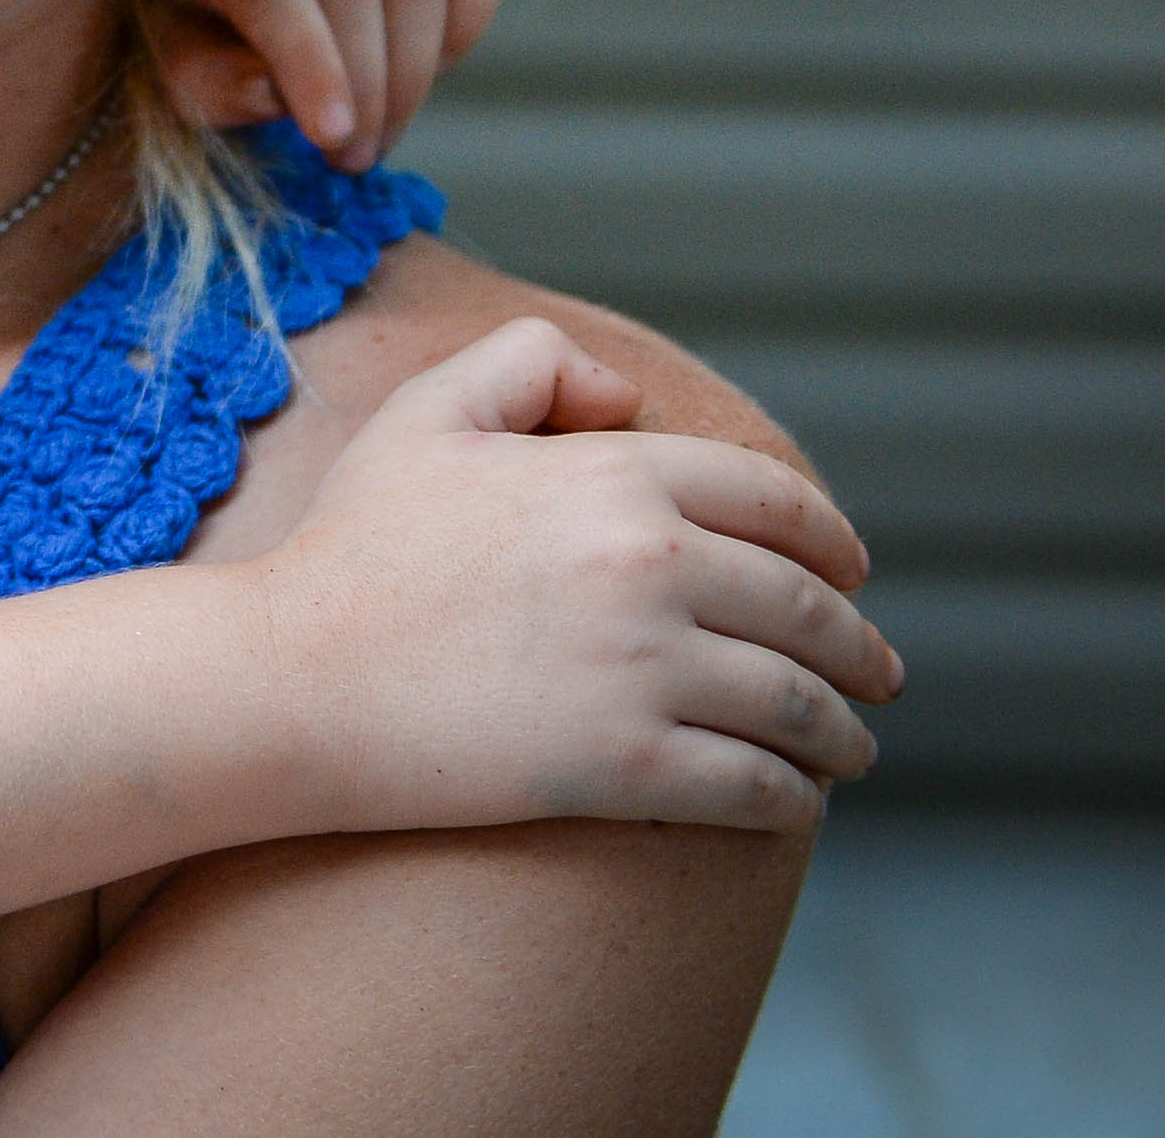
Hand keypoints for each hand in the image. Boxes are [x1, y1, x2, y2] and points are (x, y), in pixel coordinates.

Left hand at [136, 0, 507, 167]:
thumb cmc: (192, 16)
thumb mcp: (175, 61)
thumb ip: (212, 81)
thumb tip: (278, 93)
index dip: (308, 63)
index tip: (334, 138)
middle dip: (366, 87)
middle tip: (356, 158)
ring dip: (414, 73)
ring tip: (381, 133)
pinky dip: (470, 20)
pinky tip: (433, 67)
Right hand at [246, 318, 903, 837]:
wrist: (287, 679)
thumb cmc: (349, 548)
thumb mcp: (426, 415)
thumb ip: (529, 361)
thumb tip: (628, 400)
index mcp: (613, 475)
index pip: (775, 503)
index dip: (832, 540)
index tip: (852, 572)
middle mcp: (648, 566)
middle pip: (806, 609)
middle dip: (859, 646)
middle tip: (877, 672)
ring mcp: (643, 672)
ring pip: (797, 705)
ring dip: (843, 732)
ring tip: (851, 749)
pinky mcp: (627, 769)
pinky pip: (755, 787)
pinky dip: (792, 797)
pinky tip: (793, 801)